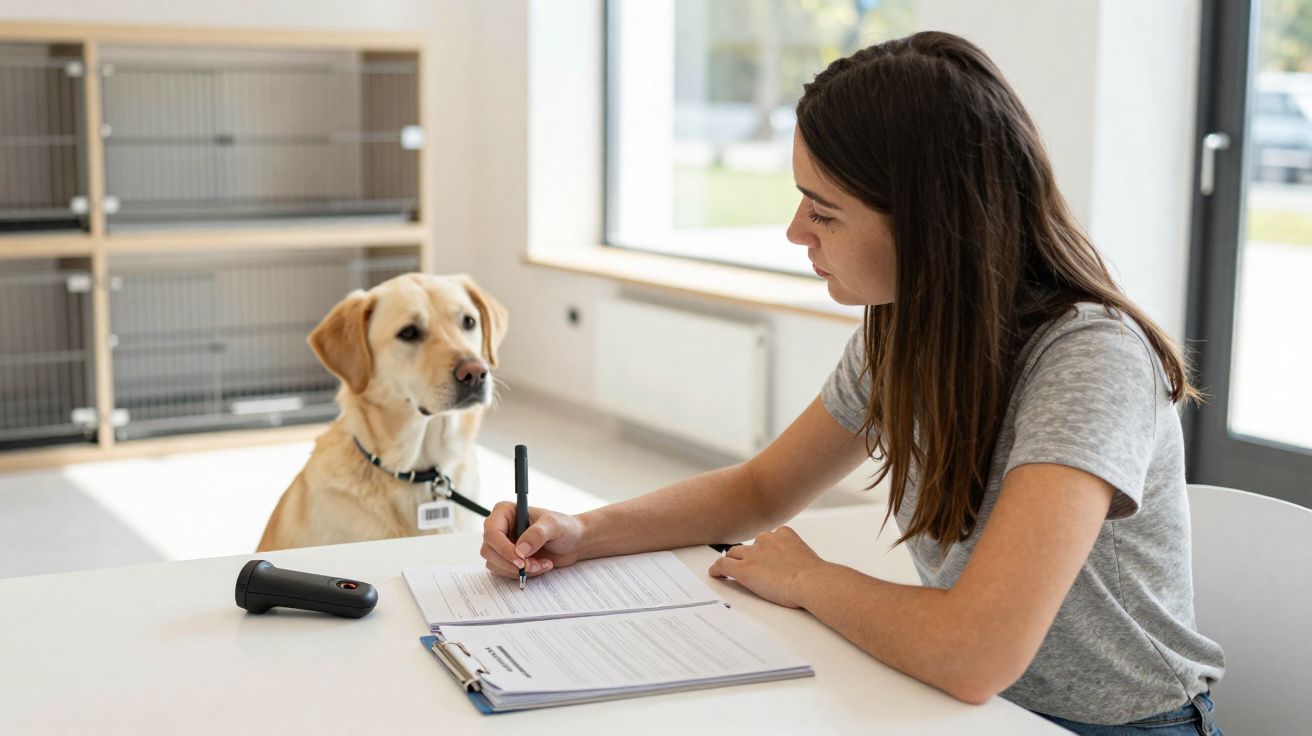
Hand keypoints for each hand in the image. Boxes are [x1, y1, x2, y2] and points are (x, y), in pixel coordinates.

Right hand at [481, 501, 585, 578]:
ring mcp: (502, 545)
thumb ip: (537, 534)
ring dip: (518, 570)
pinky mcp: (507, 559)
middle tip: (532, 565)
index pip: (492, 531)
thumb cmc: (564, 527)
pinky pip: (504, 572)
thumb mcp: (554, 525)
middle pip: (489, 550)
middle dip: (511, 563)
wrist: (573, 542)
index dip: (503, 548)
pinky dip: (522, 574)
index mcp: (505, 512)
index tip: (520, 559)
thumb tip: (520, 550)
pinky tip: (539, 566)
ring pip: (495, 564)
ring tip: (540, 564)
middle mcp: (500, 528)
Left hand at [707, 526, 830, 608]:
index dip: (763, 550)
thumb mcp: (809, 560)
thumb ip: (799, 560)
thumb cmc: (816, 576)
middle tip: (746, 564)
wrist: (812, 582)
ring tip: (727, 568)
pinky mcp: (744, 569)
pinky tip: (715, 573)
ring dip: (732, 560)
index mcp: (784, 534)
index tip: (763, 556)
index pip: (768, 539)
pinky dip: (717, 568)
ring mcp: (753, 554)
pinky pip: (723, 564)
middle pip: (749, 545)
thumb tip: (802, 572)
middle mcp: (766, 539)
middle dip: (747, 554)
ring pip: (734, 553)